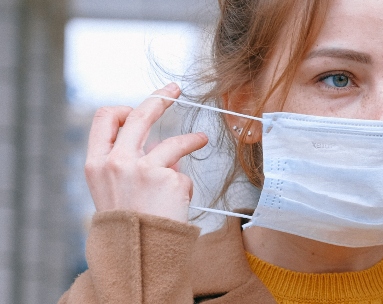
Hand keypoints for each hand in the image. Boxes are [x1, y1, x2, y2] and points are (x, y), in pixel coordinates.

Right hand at [84, 83, 207, 221]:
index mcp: (96, 163)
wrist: (135, 253)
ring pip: (172, 143)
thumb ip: (130, 165)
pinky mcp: (168, 178)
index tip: (141, 106)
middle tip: (175, 90)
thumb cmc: (127, 223)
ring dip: (191, 140)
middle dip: (159, 98)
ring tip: (201, 139)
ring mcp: (143, 168)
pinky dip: (183, 187)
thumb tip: (161, 149)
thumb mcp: (113, 190)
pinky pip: (182, 176)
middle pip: (139, 116)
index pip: (105, 119)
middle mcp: (116, 161)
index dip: (125, 109)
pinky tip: (178, 203)